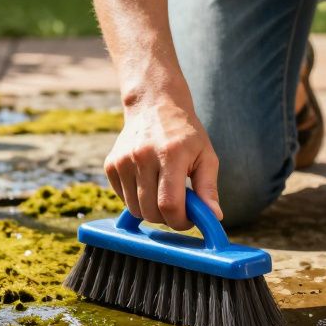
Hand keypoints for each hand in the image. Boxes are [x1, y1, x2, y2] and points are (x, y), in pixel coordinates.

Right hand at [105, 92, 221, 231]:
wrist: (153, 105)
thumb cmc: (185, 134)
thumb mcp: (206, 155)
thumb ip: (208, 188)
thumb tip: (214, 217)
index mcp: (170, 154)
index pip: (170, 203)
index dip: (180, 221)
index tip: (189, 220)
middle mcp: (142, 156)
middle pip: (150, 211)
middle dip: (167, 219)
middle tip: (178, 208)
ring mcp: (123, 161)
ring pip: (135, 209)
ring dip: (151, 211)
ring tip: (163, 194)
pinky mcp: (111, 165)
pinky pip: (123, 198)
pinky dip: (137, 200)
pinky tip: (148, 184)